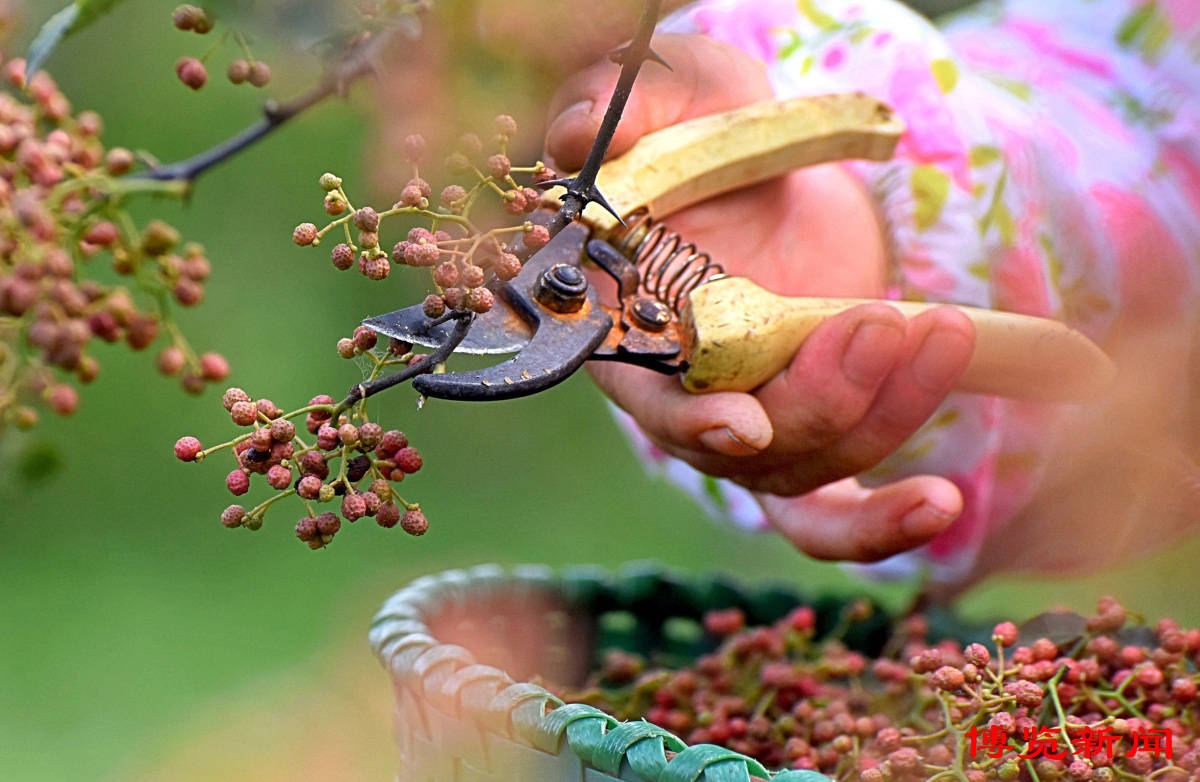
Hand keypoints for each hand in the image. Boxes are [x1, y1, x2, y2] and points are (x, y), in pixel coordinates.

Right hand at [545, 34, 976, 561]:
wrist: (767, 168)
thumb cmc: (707, 127)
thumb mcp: (677, 96)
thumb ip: (625, 108)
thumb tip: (582, 135)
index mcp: (626, 323)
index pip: (643, 393)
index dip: (686, 419)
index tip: (740, 422)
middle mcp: (680, 393)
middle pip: (742, 447)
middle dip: (818, 396)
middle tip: (881, 322)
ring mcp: (750, 424)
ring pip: (806, 469)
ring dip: (879, 418)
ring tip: (940, 335)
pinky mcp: (810, 431)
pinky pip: (835, 507)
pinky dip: (884, 521)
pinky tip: (942, 504)